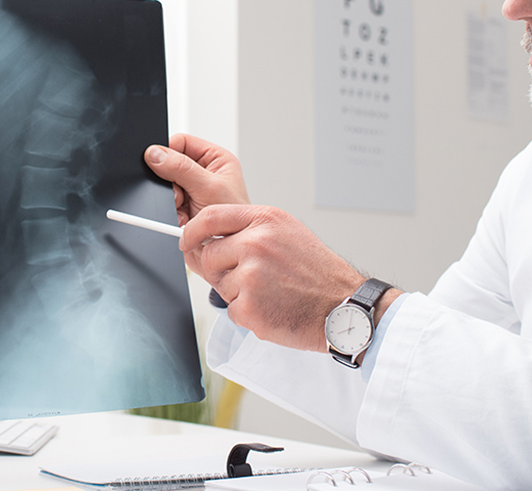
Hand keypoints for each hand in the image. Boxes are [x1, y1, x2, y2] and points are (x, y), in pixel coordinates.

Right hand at [145, 133, 250, 225]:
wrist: (228, 257)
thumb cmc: (235, 222)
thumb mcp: (209, 188)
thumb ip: (182, 169)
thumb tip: (155, 154)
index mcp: (214, 159)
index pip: (182, 142)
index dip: (168, 152)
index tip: (159, 163)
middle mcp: (203, 173)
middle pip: (170, 165)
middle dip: (170, 182)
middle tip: (180, 194)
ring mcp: (192, 191)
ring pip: (165, 186)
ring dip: (171, 200)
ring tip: (185, 210)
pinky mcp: (183, 208)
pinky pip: (165, 203)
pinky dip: (170, 212)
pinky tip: (184, 219)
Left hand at [180, 204, 397, 351]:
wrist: (345, 307)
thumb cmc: (318, 273)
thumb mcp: (287, 233)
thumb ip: (250, 230)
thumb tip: (209, 237)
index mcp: (265, 221)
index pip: (211, 217)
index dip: (192, 231)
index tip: (186, 240)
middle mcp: (256, 244)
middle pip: (210, 255)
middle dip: (221, 270)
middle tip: (249, 279)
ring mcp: (252, 275)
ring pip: (220, 285)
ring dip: (238, 294)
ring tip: (270, 293)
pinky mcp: (250, 306)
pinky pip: (231, 310)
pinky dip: (248, 314)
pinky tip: (272, 308)